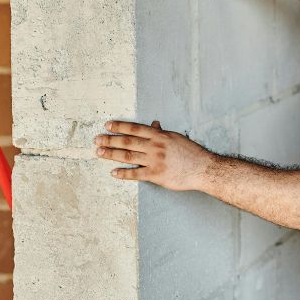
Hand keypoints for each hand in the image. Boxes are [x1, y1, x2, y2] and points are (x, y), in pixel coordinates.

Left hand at [94, 120, 215, 191]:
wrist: (202, 168)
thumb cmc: (191, 153)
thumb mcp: (175, 138)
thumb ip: (161, 132)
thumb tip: (154, 124)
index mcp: (159, 136)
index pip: (134, 128)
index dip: (119, 126)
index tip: (107, 126)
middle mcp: (155, 146)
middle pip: (127, 141)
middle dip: (110, 140)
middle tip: (97, 140)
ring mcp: (155, 160)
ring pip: (128, 156)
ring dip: (112, 154)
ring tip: (100, 153)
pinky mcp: (156, 175)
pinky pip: (136, 173)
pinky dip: (123, 173)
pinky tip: (114, 172)